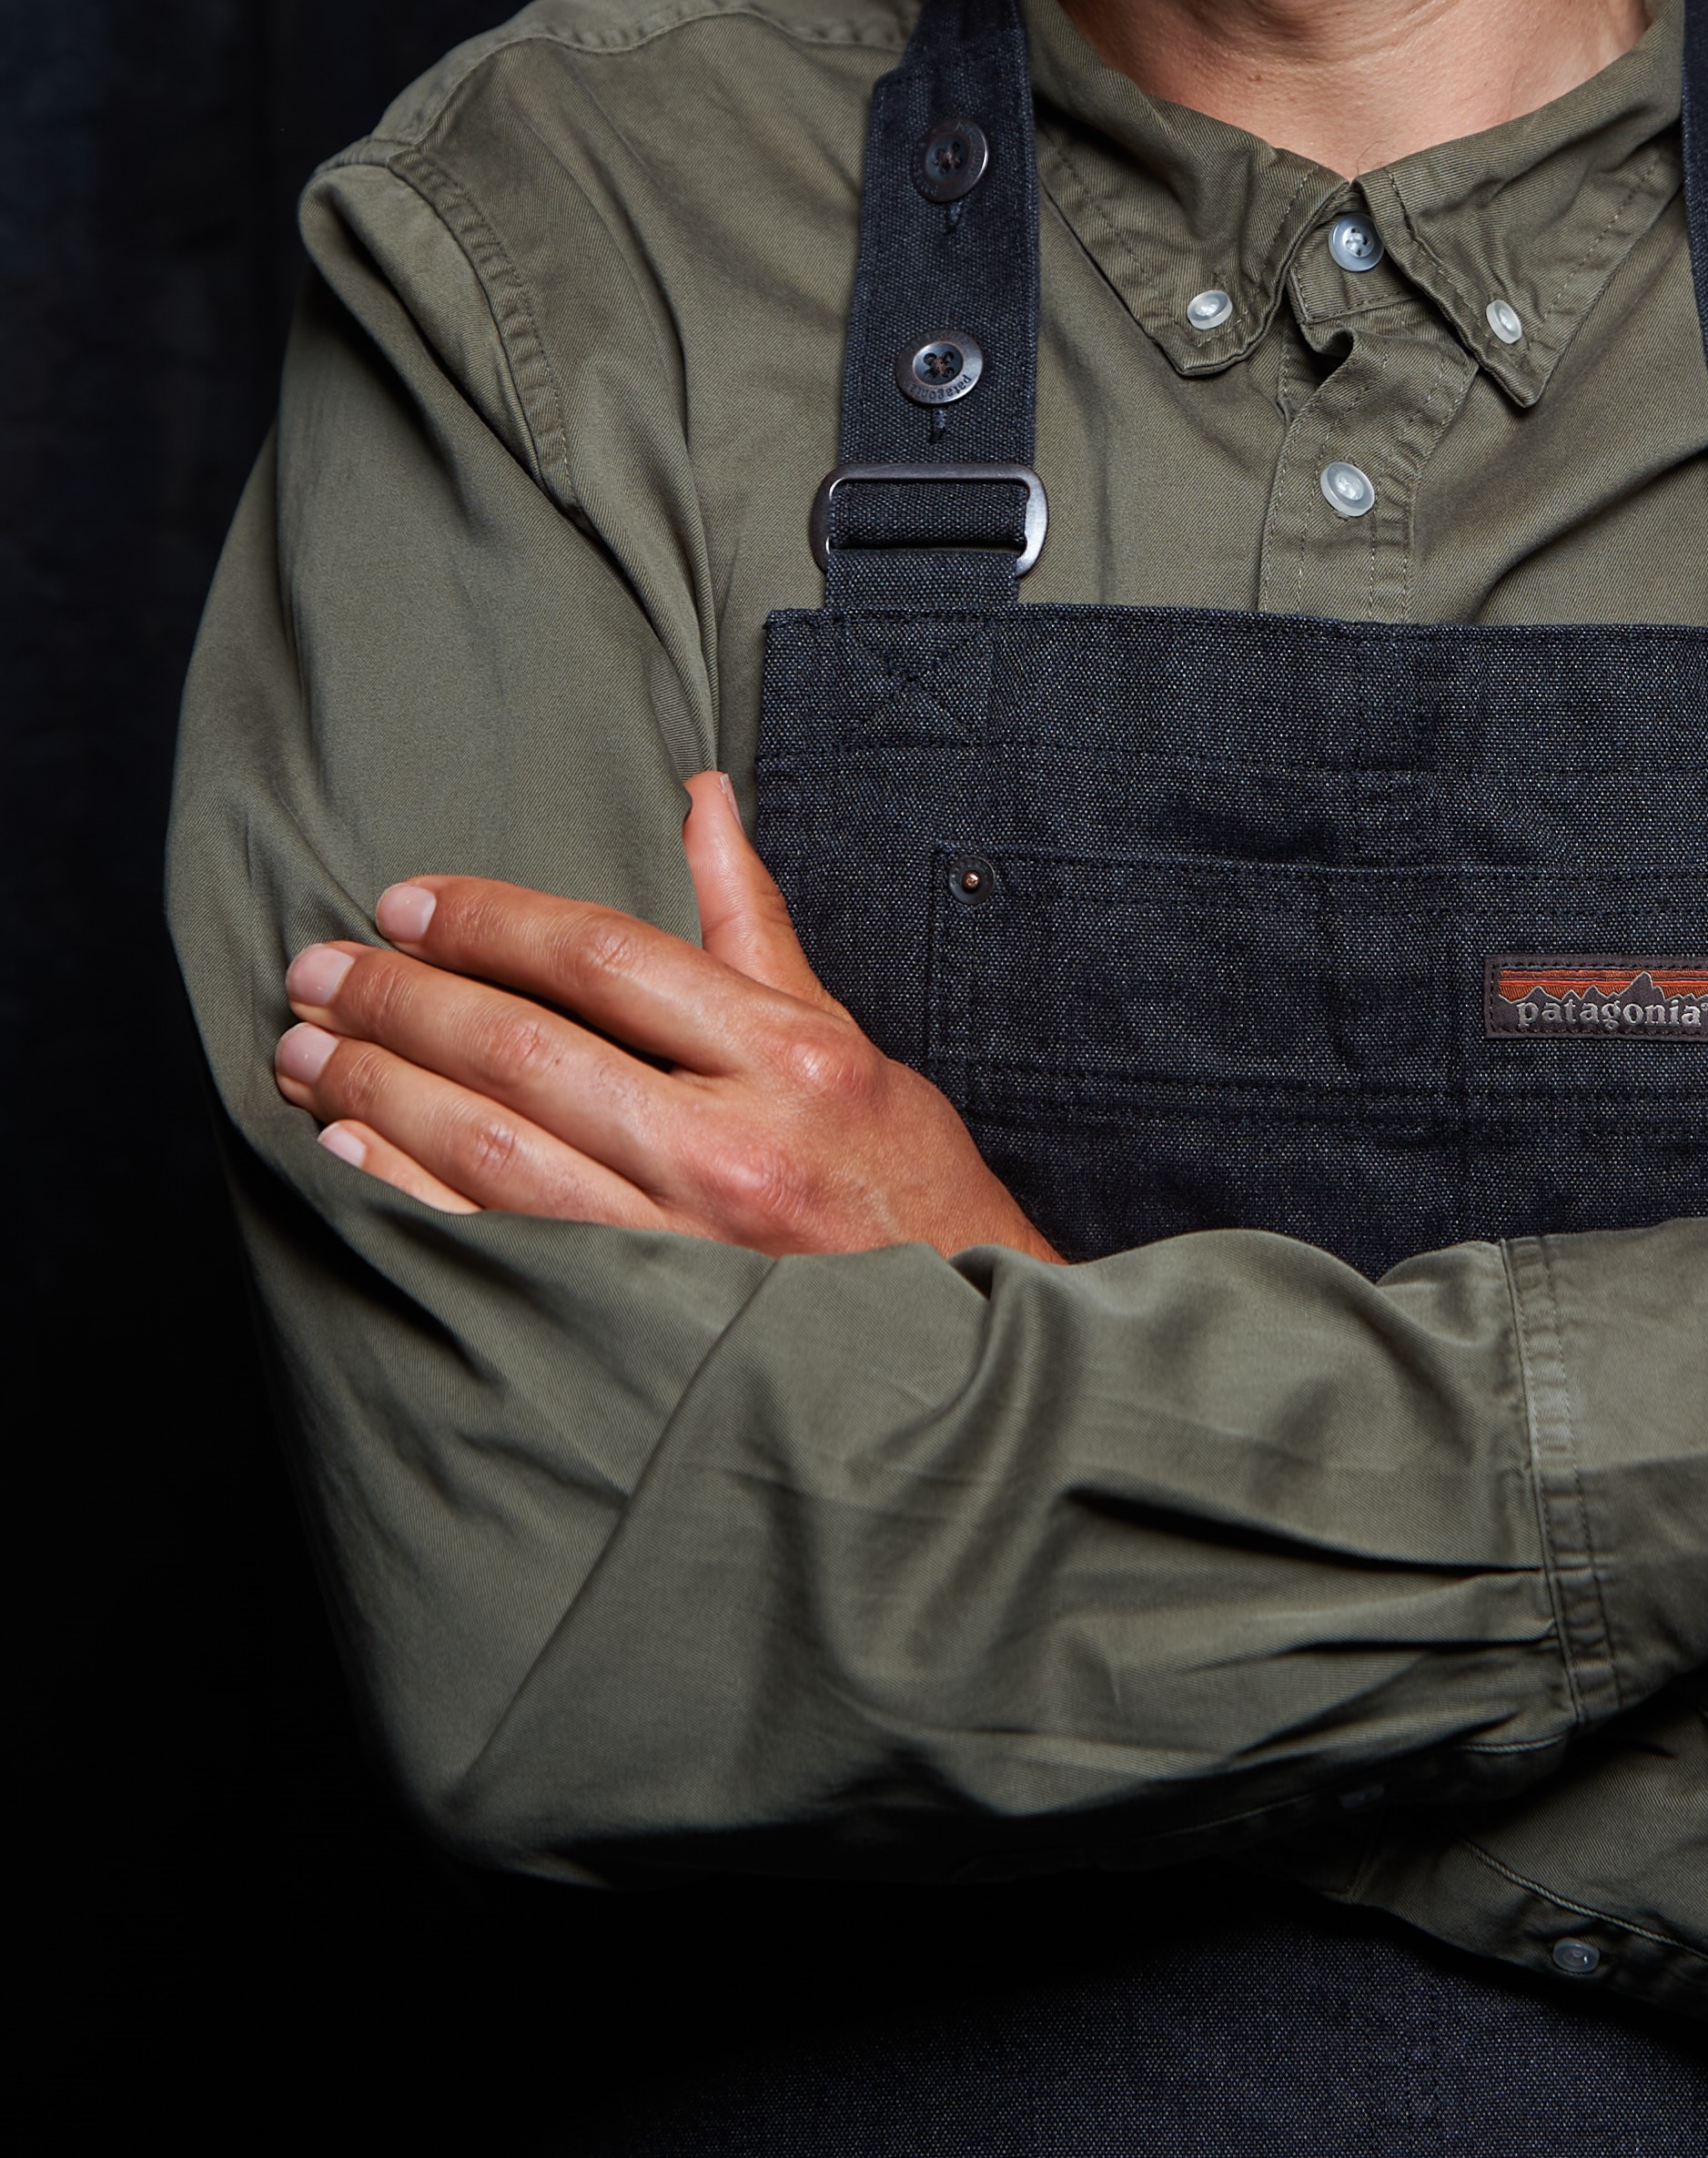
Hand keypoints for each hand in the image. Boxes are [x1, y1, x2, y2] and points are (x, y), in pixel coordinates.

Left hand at [272, 775, 1058, 1262]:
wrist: (952, 1359)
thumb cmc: (899, 1187)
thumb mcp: (846, 1039)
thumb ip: (751, 924)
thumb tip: (702, 798)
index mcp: (789, 1058)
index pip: (609, 958)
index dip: (493, 922)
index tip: (406, 903)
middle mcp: (729, 1150)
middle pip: (528, 1051)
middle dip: (403, 1002)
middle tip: (317, 968)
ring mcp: (678, 1248)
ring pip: (492, 1152)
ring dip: (380, 1091)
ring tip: (305, 1050)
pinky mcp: (634, 1327)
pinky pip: (491, 1248)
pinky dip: (407, 1194)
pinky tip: (349, 1150)